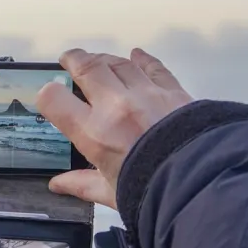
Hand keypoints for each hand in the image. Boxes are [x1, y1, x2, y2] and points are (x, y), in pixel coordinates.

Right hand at [35, 48, 192, 208]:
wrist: (200, 183)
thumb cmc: (152, 192)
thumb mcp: (110, 193)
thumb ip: (82, 184)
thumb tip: (59, 185)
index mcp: (94, 133)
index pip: (55, 99)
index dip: (47, 94)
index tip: (50, 95)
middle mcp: (115, 106)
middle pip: (87, 67)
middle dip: (74, 60)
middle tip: (69, 60)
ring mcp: (145, 94)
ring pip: (118, 62)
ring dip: (104, 58)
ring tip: (98, 60)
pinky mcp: (172, 91)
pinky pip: (153, 67)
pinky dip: (142, 59)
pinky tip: (137, 55)